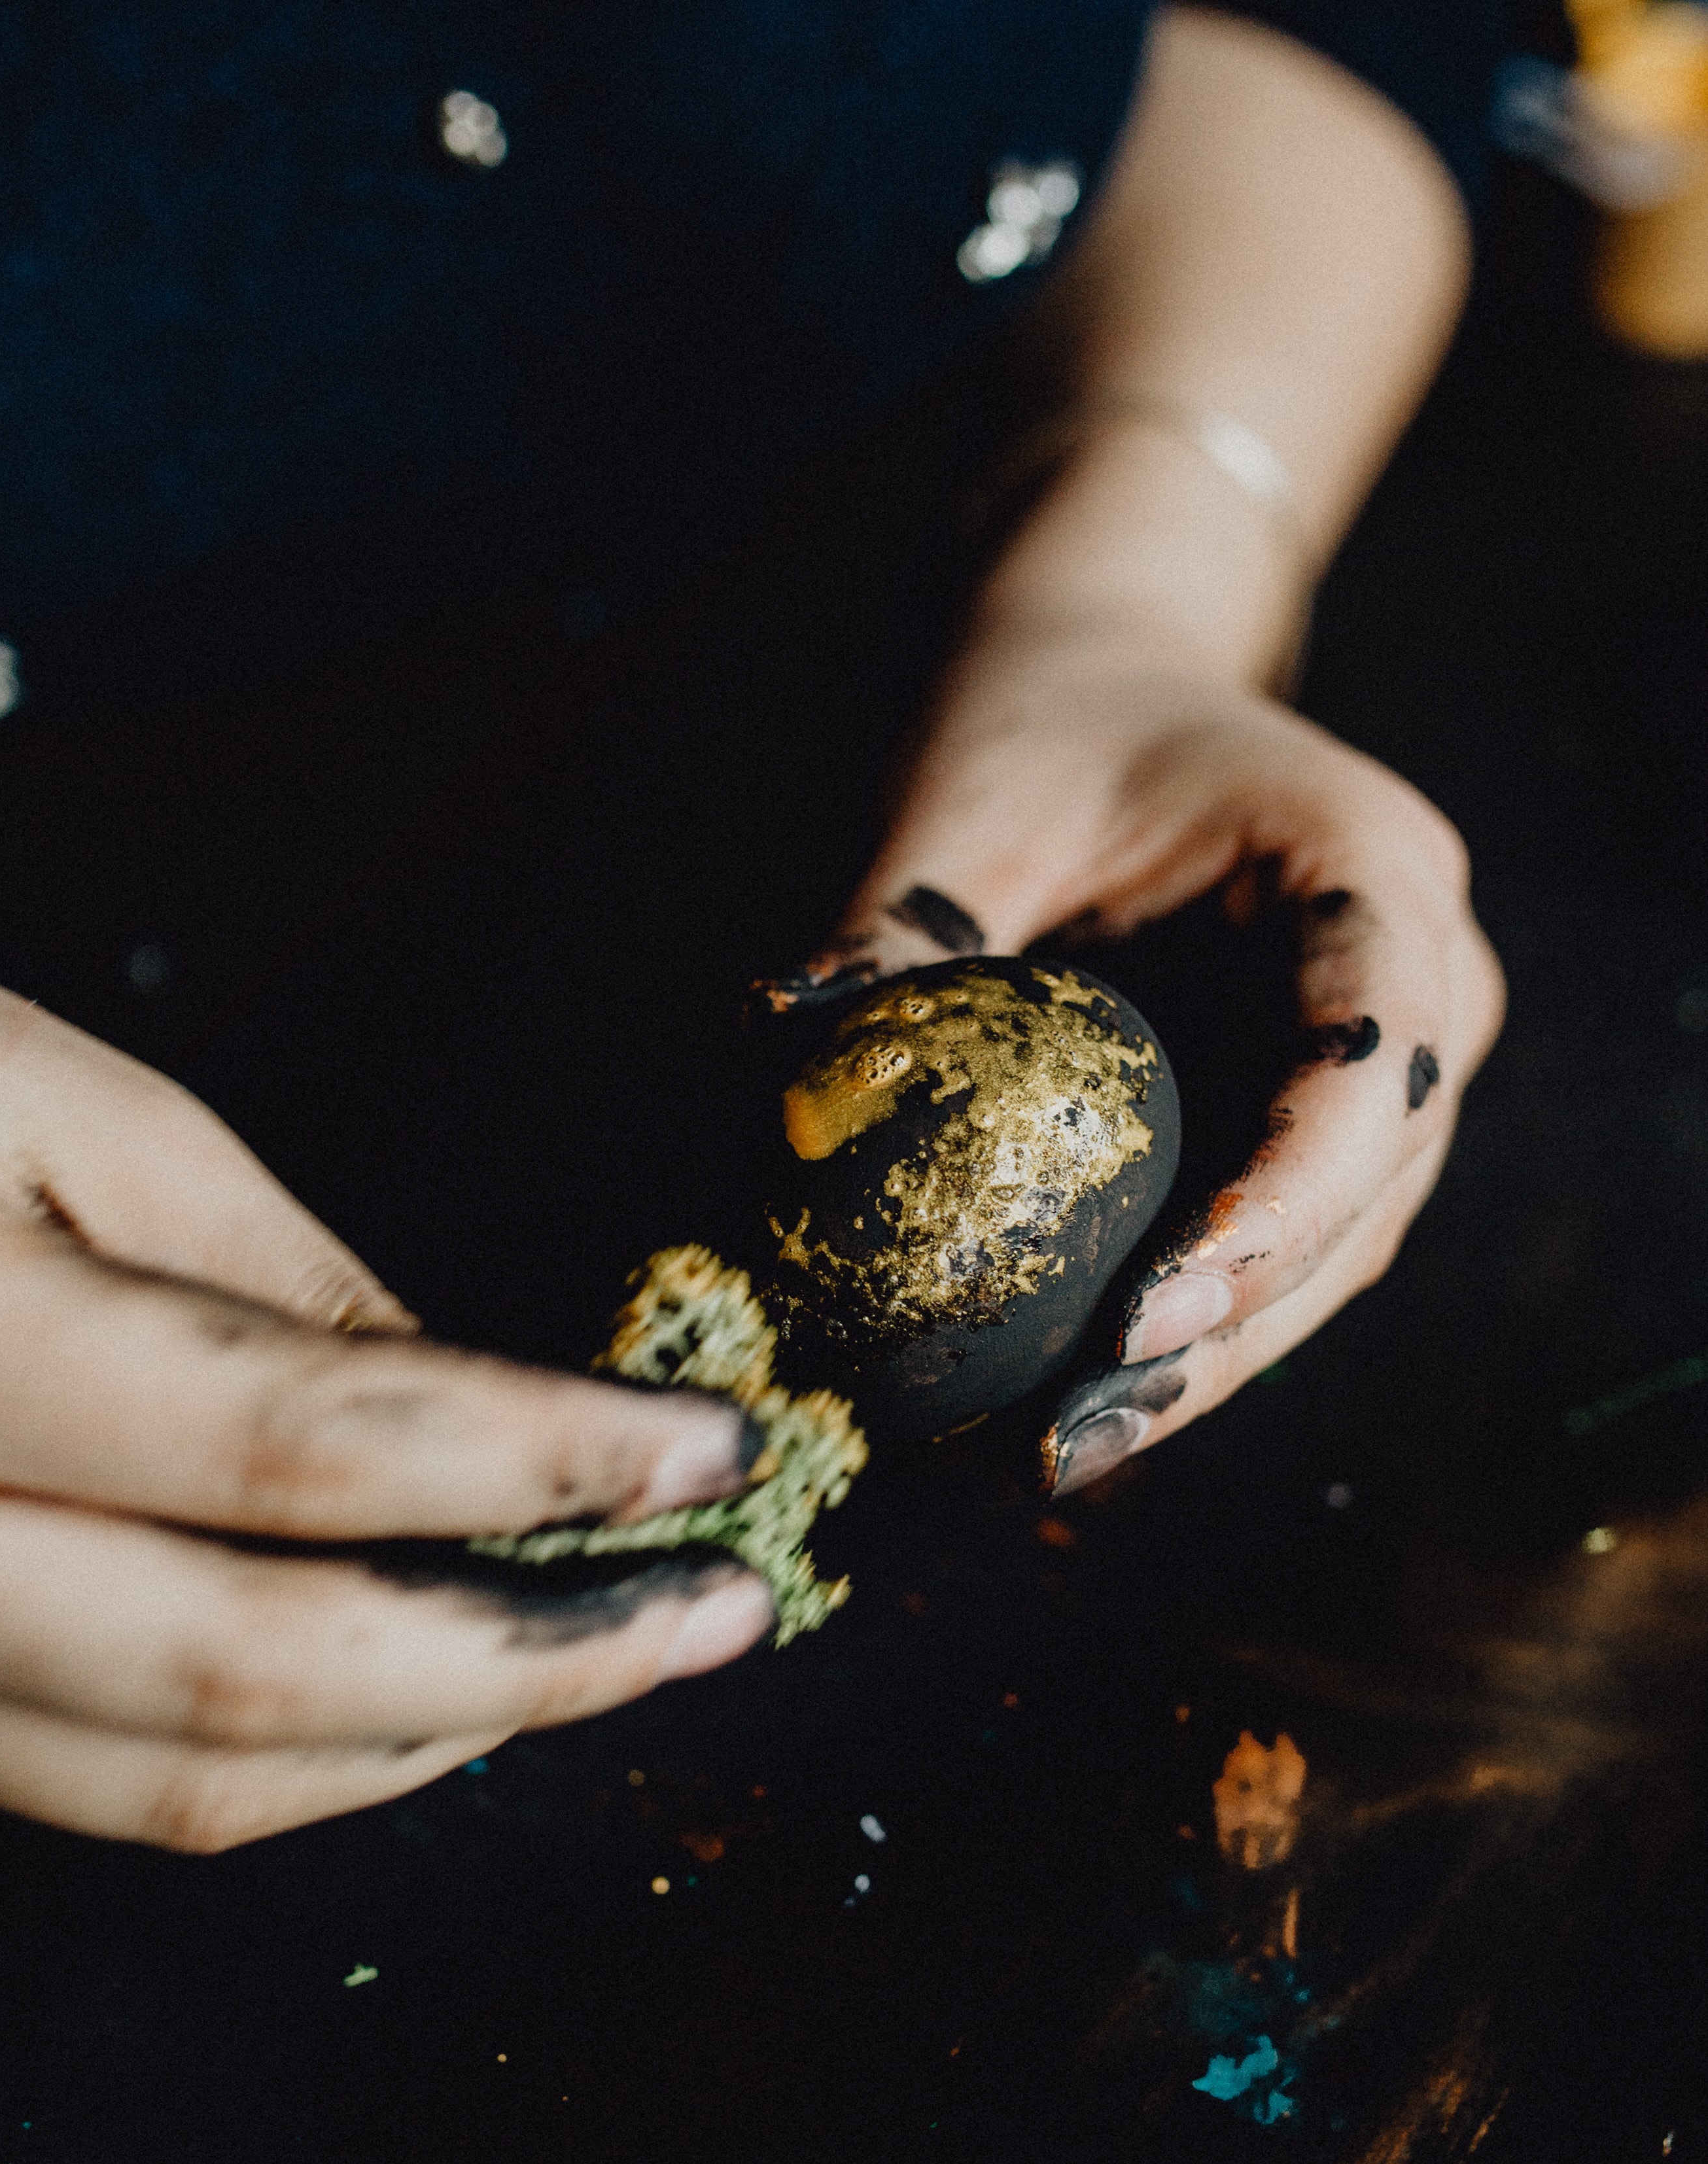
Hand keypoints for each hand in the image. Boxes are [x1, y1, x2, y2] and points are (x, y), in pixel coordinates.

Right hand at [0, 994, 772, 1848]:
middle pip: (256, 1671)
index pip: (302, 1448)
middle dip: (532, 1661)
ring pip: (180, 1780)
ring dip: (426, 1738)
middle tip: (715, 1617)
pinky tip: (414, 1692)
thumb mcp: (75, 1114)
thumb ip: (283, 1285)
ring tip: (594, 1657)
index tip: (710, 1454)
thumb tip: (486, 1412)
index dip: (541, 1463)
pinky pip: (99, 1784)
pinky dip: (284, 1760)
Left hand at [785, 630, 1504, 1490]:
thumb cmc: (1046, 716)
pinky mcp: (1320, 1116)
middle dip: (1230, 1336)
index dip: (1281, 1207)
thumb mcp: (964, 803)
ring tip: (1069, 1453)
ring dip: (1211, 1366)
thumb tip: (775, 1086)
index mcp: (1373, 872)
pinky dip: (1193, 1332)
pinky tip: (1084, 1404)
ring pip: (1335, 1252)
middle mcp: (1424, 975)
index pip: (1371, 1069)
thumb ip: (893, 935)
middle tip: (1082, 1435)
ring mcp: (1388, 1059)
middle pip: (1364, 1198)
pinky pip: (1281, 1246)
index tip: (1152, 1314)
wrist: (1104, 674)